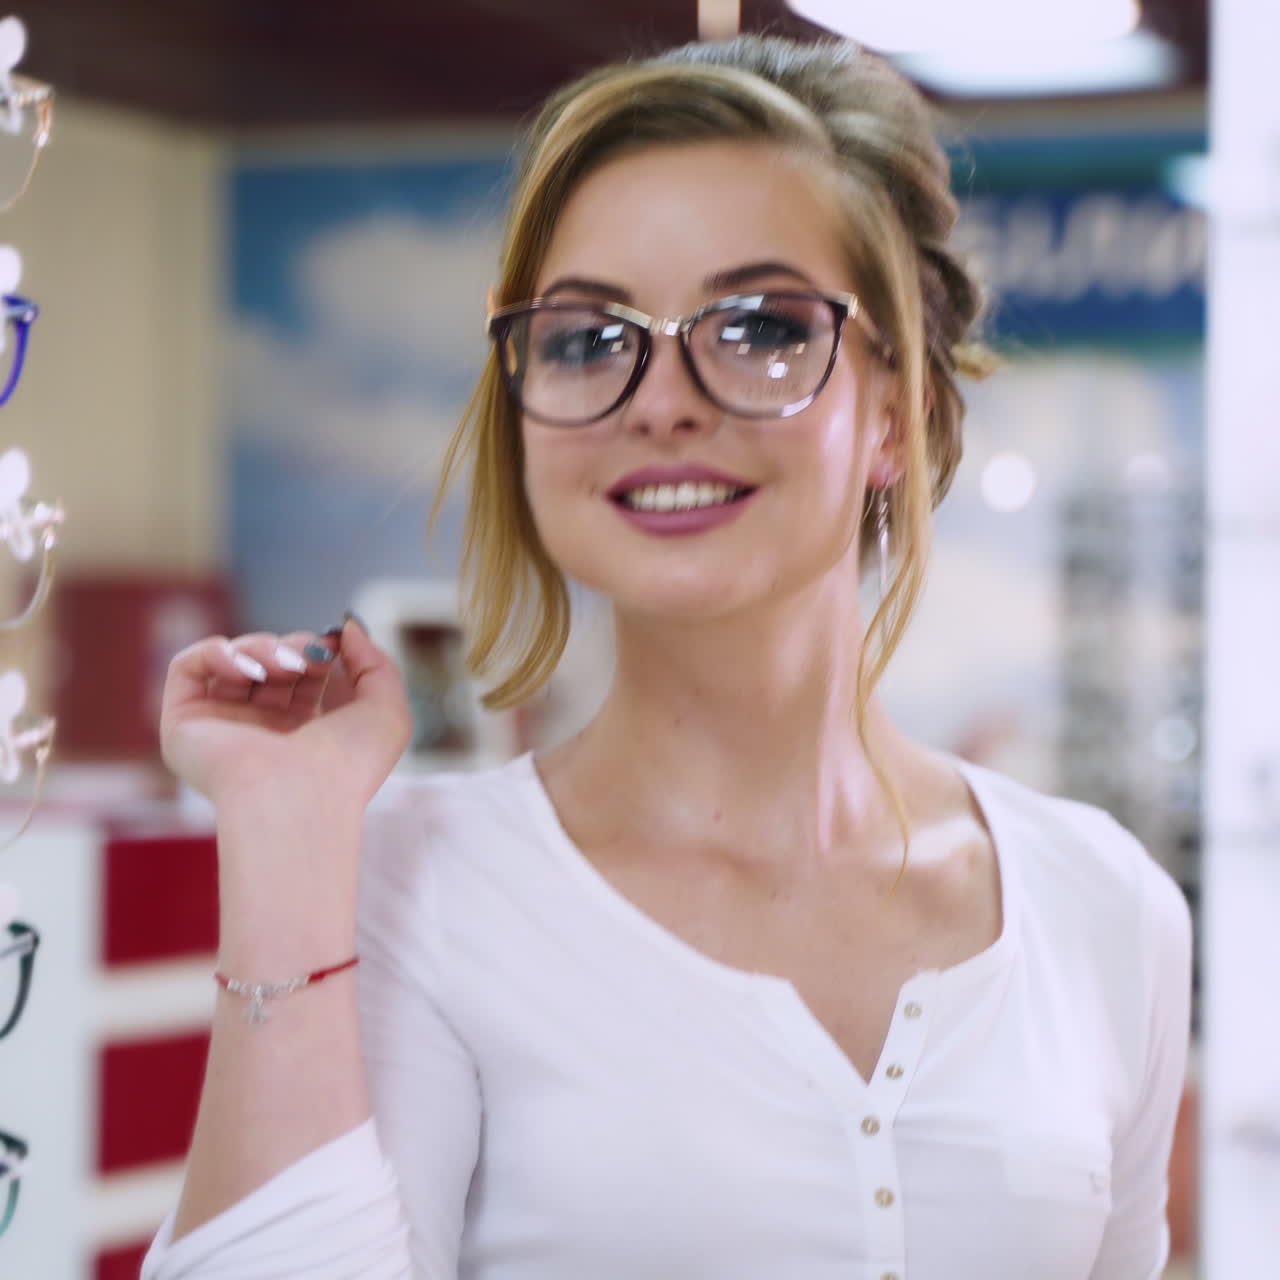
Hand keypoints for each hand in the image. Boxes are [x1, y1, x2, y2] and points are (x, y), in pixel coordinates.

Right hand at [159, 618, 411, 814]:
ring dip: (261, 647)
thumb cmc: (348, 765)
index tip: (334, 645)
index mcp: (306, 735)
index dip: (320, 650)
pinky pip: (188, 666)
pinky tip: (246, 670)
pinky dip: (216, 651)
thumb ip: (376, 662)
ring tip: (283, 667)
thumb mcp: (387, 710)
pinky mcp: (184, 725)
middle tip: (309, 658)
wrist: (299, 797)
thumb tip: (347, 629)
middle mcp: (261, 732)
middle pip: (269, 663)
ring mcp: (221, 728)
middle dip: (293, 647)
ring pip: (233, 660)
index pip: (304, 675)